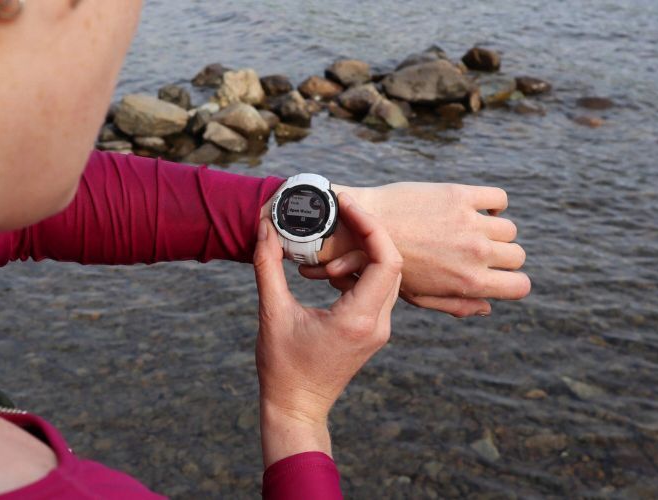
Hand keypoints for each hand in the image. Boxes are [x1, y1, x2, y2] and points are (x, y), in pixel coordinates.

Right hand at [253, 193, 401, 466]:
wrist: (296, 407)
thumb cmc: (282, 368)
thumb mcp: (271, 313)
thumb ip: (268, 266)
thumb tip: (265, 228)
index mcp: (358, 319)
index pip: (385, 259)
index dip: (370, 225)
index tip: (346, 205)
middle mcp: (377, 324)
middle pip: (392, 263)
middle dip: (369, 231)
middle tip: (342, 210)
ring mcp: (378, 330)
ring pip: (388, 277)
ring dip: (365, 252)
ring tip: (335, 235)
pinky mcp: (371, 332)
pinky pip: (378, 291)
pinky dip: (359, 271)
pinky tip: (331, 269)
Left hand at [303, 182, 529, 317]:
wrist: (358, 227)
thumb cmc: (385, 267)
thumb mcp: (419, 296)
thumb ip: (456, 304)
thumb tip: (488, 307)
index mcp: (468, 282)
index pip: (521, 286)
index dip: (514, 282)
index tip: (500, 275)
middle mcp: (475, 253)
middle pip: (517, 255)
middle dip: (503, 255)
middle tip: (480, 252)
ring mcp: (469, 223)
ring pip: (508, 228)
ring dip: (495, 230)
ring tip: (471, 230)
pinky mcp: (460, 195)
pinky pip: (499, 199)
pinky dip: (493, 204)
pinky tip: (474, 208)